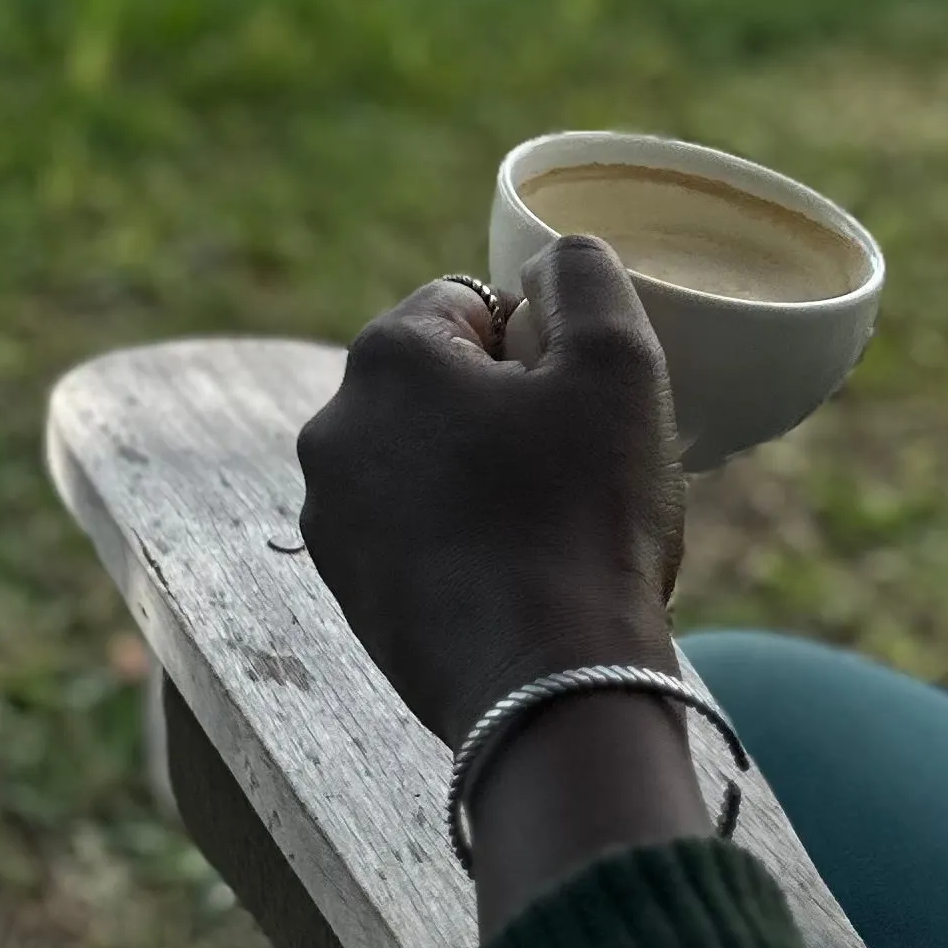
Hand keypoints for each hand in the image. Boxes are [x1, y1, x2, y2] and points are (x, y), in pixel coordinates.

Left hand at [296, 236, 684, 752]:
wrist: (552, 691)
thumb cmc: (586, 516)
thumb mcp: (616, 364)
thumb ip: (584, 277)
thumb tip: (554, 256)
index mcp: (385, 355)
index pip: (469, 305)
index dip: (538, 344)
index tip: (579, 405)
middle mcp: (332, 427)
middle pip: (440, 385)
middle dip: (504, 411)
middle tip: (575, 469)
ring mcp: (330, 516)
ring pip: (424, 461)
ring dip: (478, 477)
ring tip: (548, 532)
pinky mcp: (347, 590)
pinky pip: (412, 534)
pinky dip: (459, 543)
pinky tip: (516, 581)